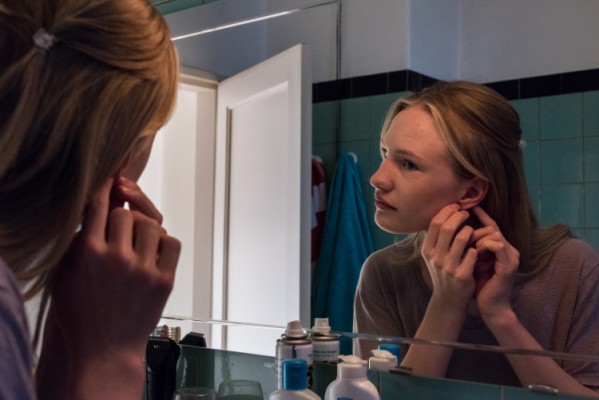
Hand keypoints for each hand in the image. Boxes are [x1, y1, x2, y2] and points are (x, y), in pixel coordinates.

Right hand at [45, 176, 179, 395]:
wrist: (105, 350)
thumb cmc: (80, 314)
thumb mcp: (65, 275)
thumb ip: (78, 241)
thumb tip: (97, 211)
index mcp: (88, 253)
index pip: (99, 206)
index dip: (105, 187)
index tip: (111, 177)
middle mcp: (117, 258)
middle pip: (126, 213)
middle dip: (123, 215)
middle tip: (120, 227)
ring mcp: (144, 269)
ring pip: (152, 223)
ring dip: (144, 226)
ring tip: (137, 239)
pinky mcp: (165, 280)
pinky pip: (173, 242)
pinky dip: (165, 241)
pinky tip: (154, 249)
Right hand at [421, 203, 477, 311]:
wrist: (449, 299)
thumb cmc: (444, 272)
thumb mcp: (434, 256)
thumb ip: (437, 238)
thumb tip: (444, 213)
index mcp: (427, 250)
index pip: (435, 223)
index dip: (447, 211)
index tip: (456, 206)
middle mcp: (435, 257)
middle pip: (447, 227)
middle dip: (459, 216)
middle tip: (466, 213)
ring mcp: (448, 266)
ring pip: (462, 237)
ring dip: (470, 230)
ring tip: (472, 230)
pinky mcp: (461, 275)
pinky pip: (472, 253)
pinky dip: (476, 247)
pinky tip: (478, 248)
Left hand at [469, 206, 519, 322]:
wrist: (490, 307)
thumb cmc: (478, 285)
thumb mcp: (471, 261)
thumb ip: (468, 247)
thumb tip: (452, 232)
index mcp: (500, 248)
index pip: (490, 226)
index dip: (480, 216)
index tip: (466, 207)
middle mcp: (508, 249)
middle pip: (491, 227)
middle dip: (475, 230)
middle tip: (463, 238)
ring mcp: (511, 256)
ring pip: (494, 233)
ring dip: (478, 238)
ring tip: (470, 248)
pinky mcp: (508, 265)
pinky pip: (497, 245)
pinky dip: (485, 245)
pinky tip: (475, 250)